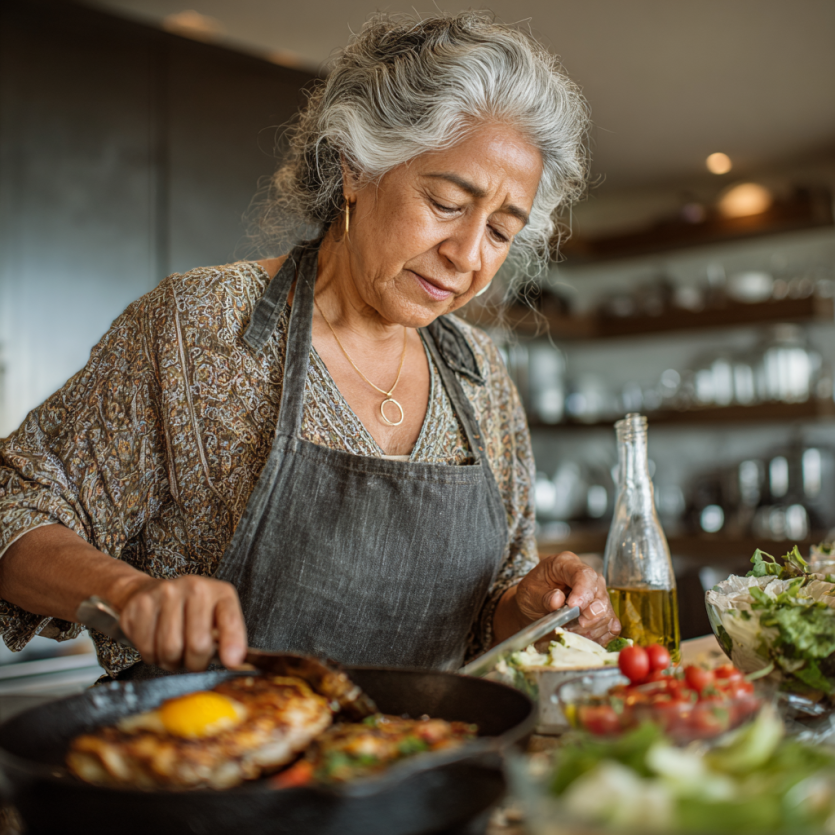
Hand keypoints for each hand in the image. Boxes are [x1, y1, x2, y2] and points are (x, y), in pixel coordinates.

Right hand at [115, 575, 246, 671]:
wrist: (149, 591)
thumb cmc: (189, 610)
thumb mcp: (215, 616)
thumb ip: (228, 637)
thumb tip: (235, 661)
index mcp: (218, 592)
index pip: (229, 619)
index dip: (232, 642)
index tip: (232, 662)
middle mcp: (194, 587)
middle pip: (198, 644)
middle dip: (195, 663)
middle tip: (193, 660)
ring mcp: (165, 594)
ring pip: (170, 650)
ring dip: (171, 661)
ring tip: (174, 650)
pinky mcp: (140, 605)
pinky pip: (146, 648)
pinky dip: (151, 656)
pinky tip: (156, 643)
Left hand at [513, 551, 620, 645]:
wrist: (533, 605)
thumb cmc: (532, 593)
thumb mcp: (530, 592)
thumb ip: (543, 596)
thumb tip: (558, 599)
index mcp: (566, 564)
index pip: (584, 574)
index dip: (583, 592)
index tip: (573, 607)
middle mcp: (587, 576)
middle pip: (600, 593)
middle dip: (590, 614)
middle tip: (574, 625)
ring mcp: (597, 593)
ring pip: (607, 611)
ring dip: (592, 627)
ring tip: (572, 631)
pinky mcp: (602, 611)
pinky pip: (612, 624)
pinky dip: (601, 635)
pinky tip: (585, 637)